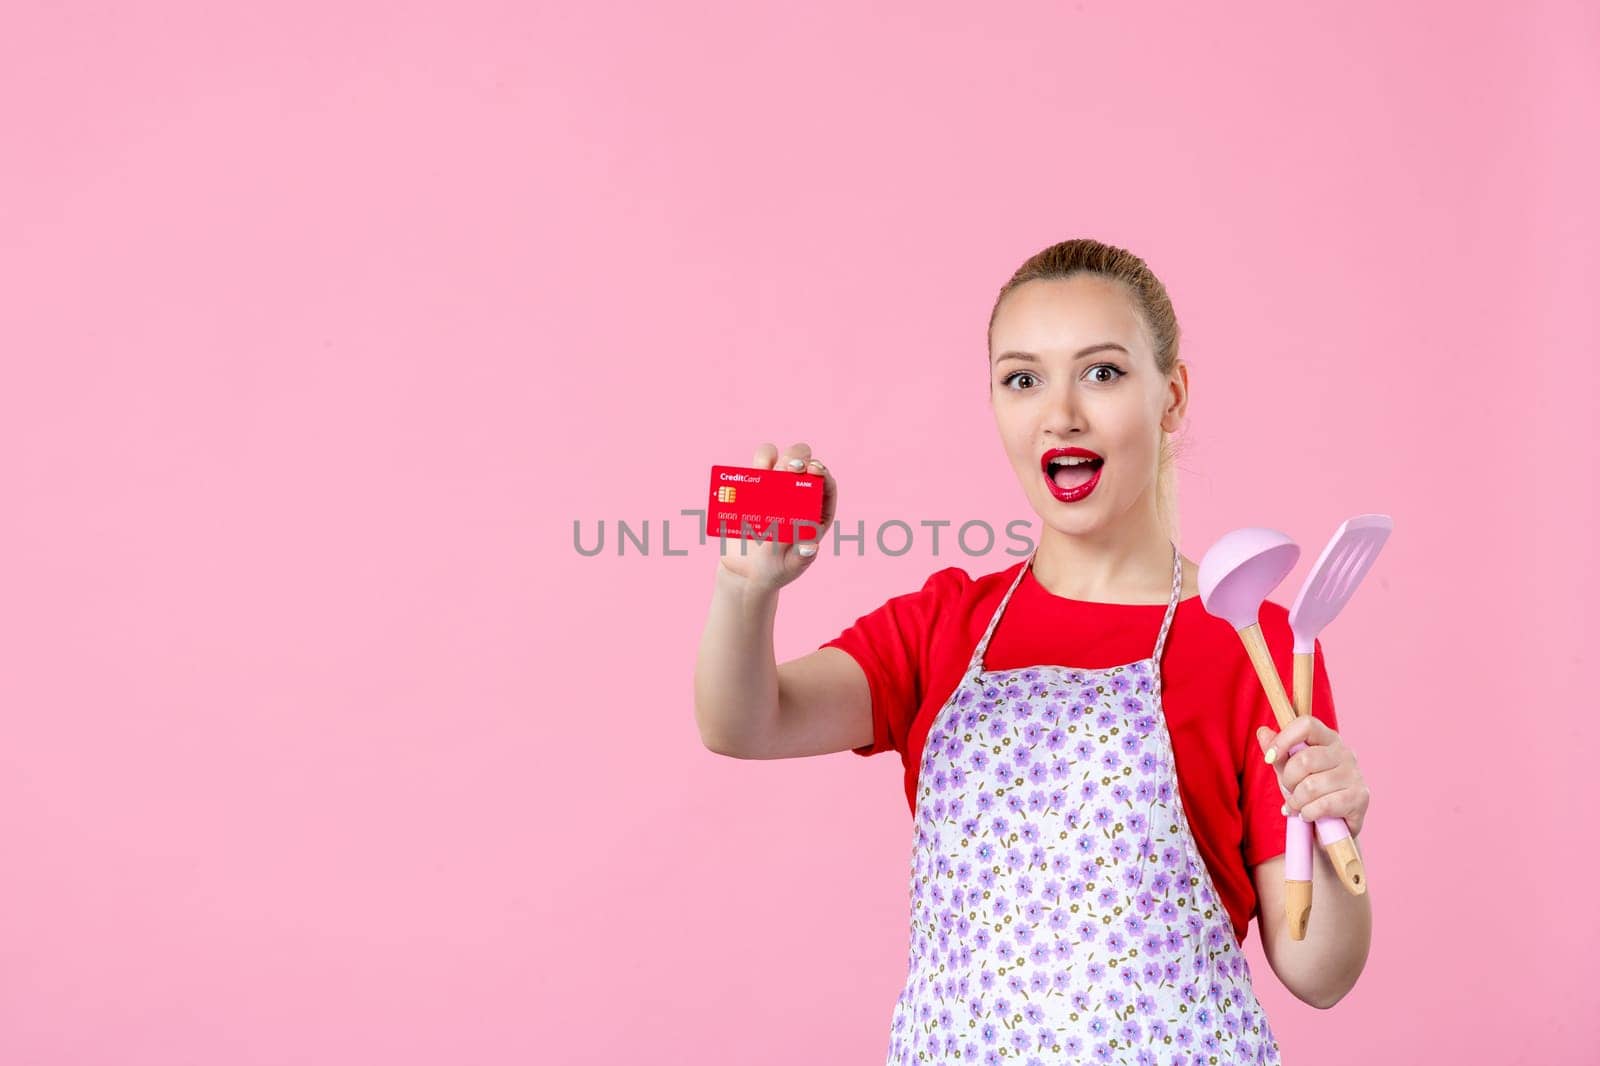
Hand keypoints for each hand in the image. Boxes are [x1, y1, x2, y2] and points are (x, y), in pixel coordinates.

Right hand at [715, 441, 835, 591]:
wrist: (746, 571)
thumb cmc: (776, 569)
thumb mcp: (791, 566)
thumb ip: (801, 557)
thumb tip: (810, 547)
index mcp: (817, 510)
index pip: (825, 484)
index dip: (822, 472)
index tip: (813, 470)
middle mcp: (798, 493)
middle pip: (803, 463)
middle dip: (799, 459)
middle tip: (791, 469)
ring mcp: (775, 487)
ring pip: (779, 457)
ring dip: (775, 457)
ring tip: (767, 472)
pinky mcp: (754, 487)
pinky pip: (757, 466)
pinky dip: (755, 464)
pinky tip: (754, 473)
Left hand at [1257, 716, 1370, 838]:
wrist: (1331, 826)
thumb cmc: (1309, 792)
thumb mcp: (1288, 771)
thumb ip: (1277, 752)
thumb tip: (1262, 732)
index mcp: (1328, 738)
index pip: (1306, 724)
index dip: (1283, 739)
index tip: (1269, 758)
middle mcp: (1345, 752)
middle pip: (1304, 759)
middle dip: (1288, 780)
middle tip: (1289, 791)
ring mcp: (1355, 774)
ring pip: (1311, 786)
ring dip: (1296, 801)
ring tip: (1296, 806)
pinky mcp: (1360, 798)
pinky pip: (1323, 805)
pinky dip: (1308, 813)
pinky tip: (1307, 815)